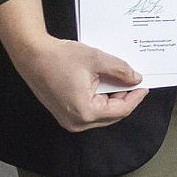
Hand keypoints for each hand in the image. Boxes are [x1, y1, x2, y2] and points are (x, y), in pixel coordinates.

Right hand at [0, 0, 148, 132]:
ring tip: (120, 82)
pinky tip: (105, 85)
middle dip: (125, 99)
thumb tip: (136, 78)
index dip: (135, 98)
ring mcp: (68, 121)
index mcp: (85, 112)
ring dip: (113, 100)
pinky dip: (100, 100)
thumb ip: (120, 70)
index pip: (121, 110)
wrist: (31, 54)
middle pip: (112, 115)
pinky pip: (89, 111)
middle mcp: (76, 123)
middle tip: (134, 82)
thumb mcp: (97, 60)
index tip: (144, 86)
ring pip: (101, 114)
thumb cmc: (58, 57)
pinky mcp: (64, 114)